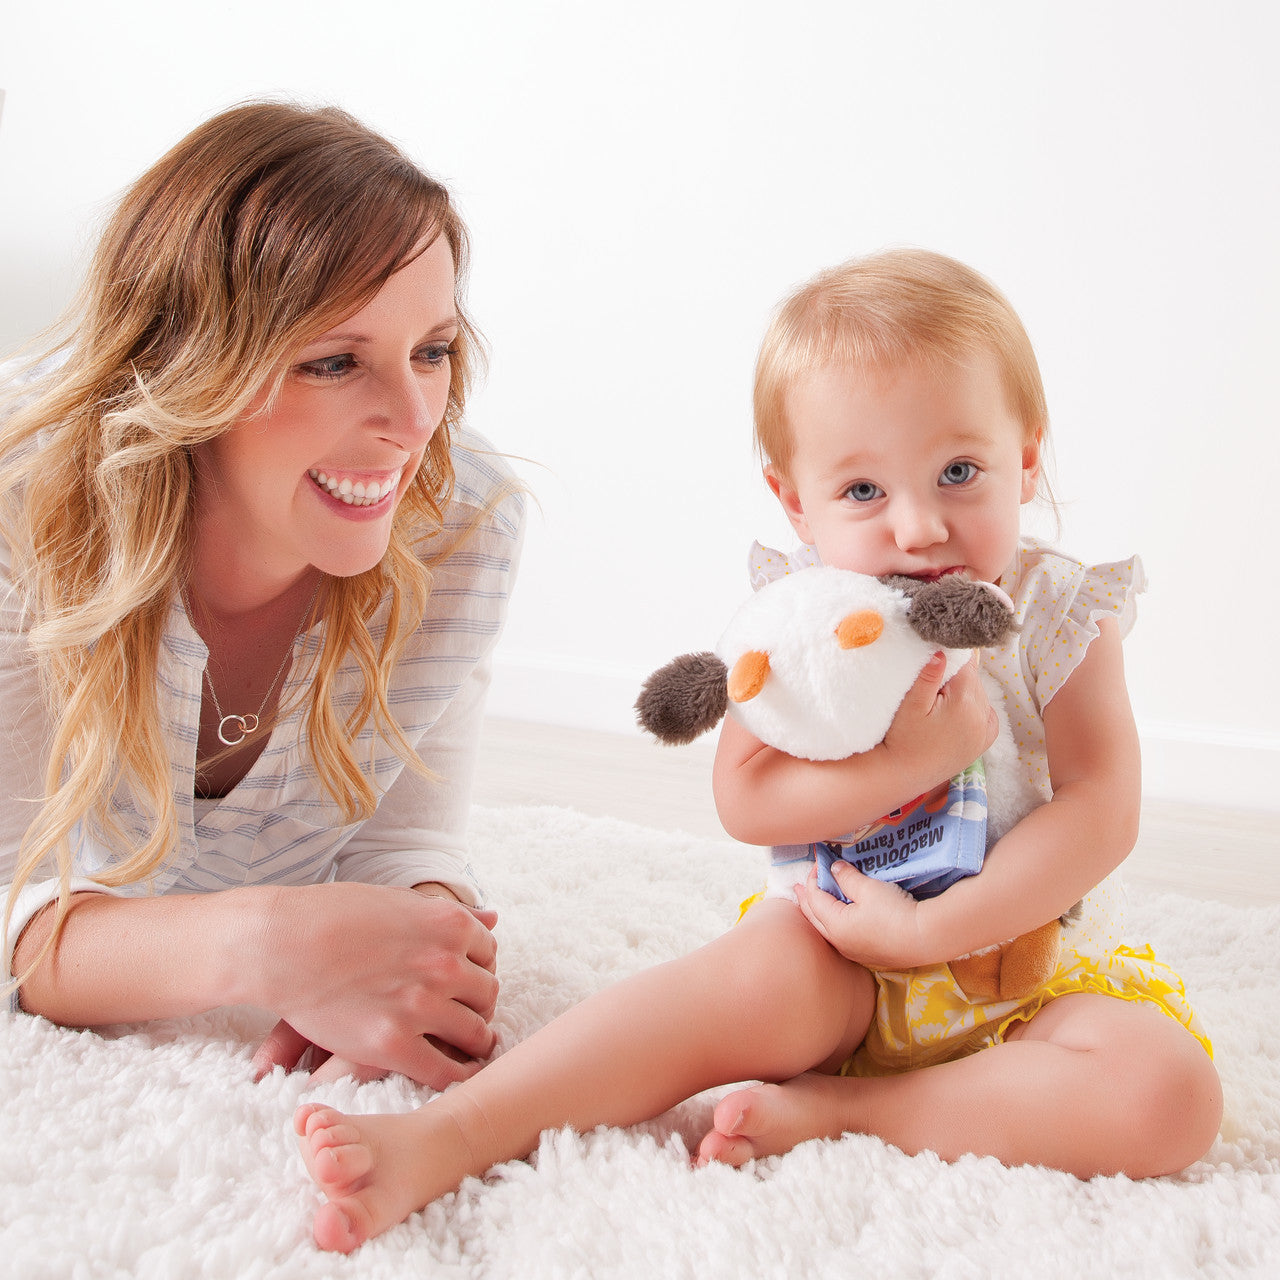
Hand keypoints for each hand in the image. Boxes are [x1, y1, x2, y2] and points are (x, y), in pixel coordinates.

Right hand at [247, 882, 498, 1088]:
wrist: (281, 943)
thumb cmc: (334, 916)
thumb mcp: (399, 902)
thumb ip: (449, 915)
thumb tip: (494, 918)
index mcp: (449, 924)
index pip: (489, 954)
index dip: (477, 969)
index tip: (465, 983)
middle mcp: (444, 963)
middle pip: (487, 994)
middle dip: (478, 1006)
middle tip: (466, 1017)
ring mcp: (420, 1005)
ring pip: (474, 1034)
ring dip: (473, 1042)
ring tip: (464, 1048)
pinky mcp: (394, 1045)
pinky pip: (445, 1072)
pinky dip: (455, 1077)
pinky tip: (451, 1074)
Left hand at [795, 863, 925, 969]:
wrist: (926, 939)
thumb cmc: (894, 912)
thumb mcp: (868, 888)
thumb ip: (847, 877)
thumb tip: (834, 869)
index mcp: (835, 925)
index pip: (815, 898)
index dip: (813, 879)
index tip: (818, 863)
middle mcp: (839, 942)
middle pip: (814, 918)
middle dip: (806, 900)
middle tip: (798, 887)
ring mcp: (853, 951)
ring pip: (826, 930)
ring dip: (818, 913)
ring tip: (814, 901)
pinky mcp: (867, 955)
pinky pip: (841, 937)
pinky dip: (833, 923)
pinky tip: (838, 919)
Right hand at [881, 653, 997, 789]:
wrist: (905, 775)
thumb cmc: (903, 739)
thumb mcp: (910, 705)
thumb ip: (927, 677)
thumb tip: (942, 652)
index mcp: (965, 702)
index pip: (966, 664)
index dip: (950, 659)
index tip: (936, 663)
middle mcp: (981, 715)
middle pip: (973, 679)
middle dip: (955, 677)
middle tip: (932, 688)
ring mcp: (985, 730)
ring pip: (979, 694)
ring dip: (964, 692)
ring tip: (939, 704)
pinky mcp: (984, 741)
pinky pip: (985, 712)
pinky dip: (974, 708)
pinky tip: (955, 713)